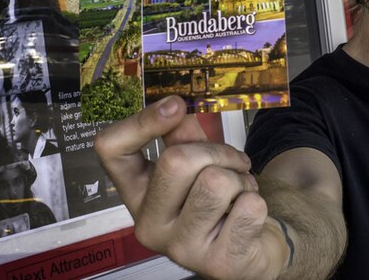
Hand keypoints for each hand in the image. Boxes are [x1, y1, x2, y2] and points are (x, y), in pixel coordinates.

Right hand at [94, 96, 288, 278]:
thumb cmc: (220, 202)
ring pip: (216, 182)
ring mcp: (180, 248)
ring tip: (239, 192)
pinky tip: (246, 214)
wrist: (251, 249)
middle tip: (233, 163)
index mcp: (136, 193)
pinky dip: (257, 200)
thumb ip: (185, 135)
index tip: (175, 105)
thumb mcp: (198, 164)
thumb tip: (177, 105)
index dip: (141, 121)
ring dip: (240, 178)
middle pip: (176, 161)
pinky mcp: (218, 262)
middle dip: (217, 152)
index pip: (111, 149)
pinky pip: (249, 206)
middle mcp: (149, 224)